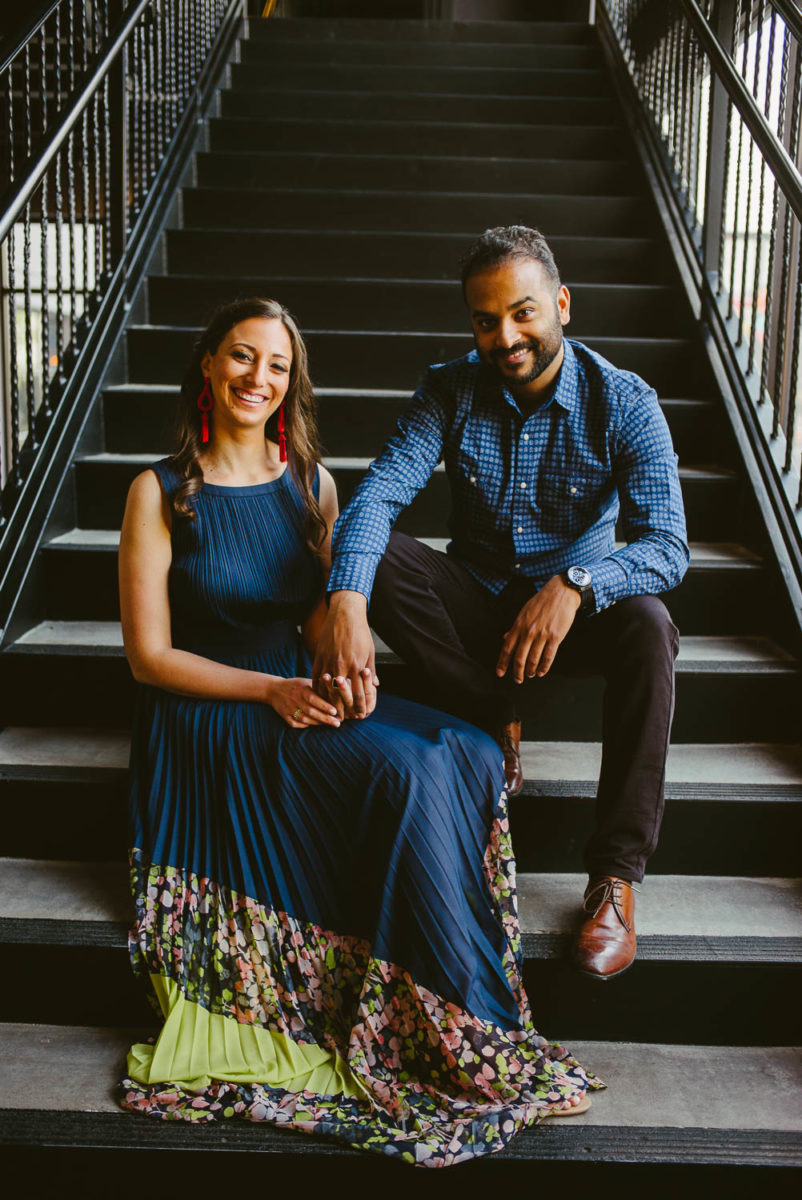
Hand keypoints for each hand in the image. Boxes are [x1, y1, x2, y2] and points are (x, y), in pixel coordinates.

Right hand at [266, 677, 341, 728]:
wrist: (274, 689)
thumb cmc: (296, 685)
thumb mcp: (306, 681)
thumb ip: (320, 686)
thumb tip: (338, 689)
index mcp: (302, 689)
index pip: (314, 699)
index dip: (324, 706)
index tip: (335, 711)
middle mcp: (295, 699)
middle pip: (311, 711)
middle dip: (325, 718)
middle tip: (337, 723)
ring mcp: (288, 708)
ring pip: (304, 719)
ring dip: (317, 723)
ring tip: (329, 725)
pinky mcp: (284, 716)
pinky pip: (295, 724)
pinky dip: (304, 726)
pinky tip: (313, 725)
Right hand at [312, 591, 379, 717]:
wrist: (345, 615)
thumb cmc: (360, 633)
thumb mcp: (370, 652)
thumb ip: (371, 671)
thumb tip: (375, 685)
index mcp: (357, 666)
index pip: (358, 693)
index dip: (358, 706)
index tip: (358, 715)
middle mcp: (342, 666)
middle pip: (341, 695)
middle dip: (342, 708)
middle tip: (342, 719)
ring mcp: (329, 661)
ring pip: (326, 688)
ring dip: (327, 701)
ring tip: (328, 711)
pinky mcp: (319, 656)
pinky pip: (316, 676)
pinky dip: (317, 688)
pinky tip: (318, 695)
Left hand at [496, 575, 580, 682]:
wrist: (560, 593)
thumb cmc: (541, 602)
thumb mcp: (524, 612)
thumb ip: (514, 627)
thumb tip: (505, 637)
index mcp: (519, 625)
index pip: (507, 648)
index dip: (502, 662)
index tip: (500, 673)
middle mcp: (528, 631)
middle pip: (519, 657)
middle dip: (517, 672)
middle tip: (518, 679)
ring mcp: (542, 635)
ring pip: (533, 659)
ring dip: (531, 670)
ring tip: (530, 675)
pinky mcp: (555, 637)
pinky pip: (548, 656)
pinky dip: (544, 667)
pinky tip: (541, 672)